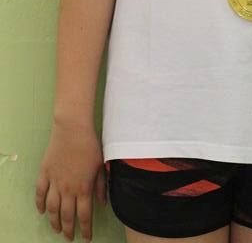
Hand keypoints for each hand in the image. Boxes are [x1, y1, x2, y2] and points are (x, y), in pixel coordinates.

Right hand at [35, 121, 106, 241]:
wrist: (73, 129)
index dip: (85, 229)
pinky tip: (41, 211)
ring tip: (56, 229)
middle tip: (69, 238)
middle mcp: (67, 189)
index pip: (84, 216)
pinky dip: (39, 204)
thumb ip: (101, 186)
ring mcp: (54, 182)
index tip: (86, 238)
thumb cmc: (90, 145)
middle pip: (66, 216)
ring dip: (53, 221)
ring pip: (52, 209)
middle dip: (68, 230)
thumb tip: (103, 203)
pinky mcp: (45, 173)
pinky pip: (39, 193)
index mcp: (83, 188)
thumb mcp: (101, 165)